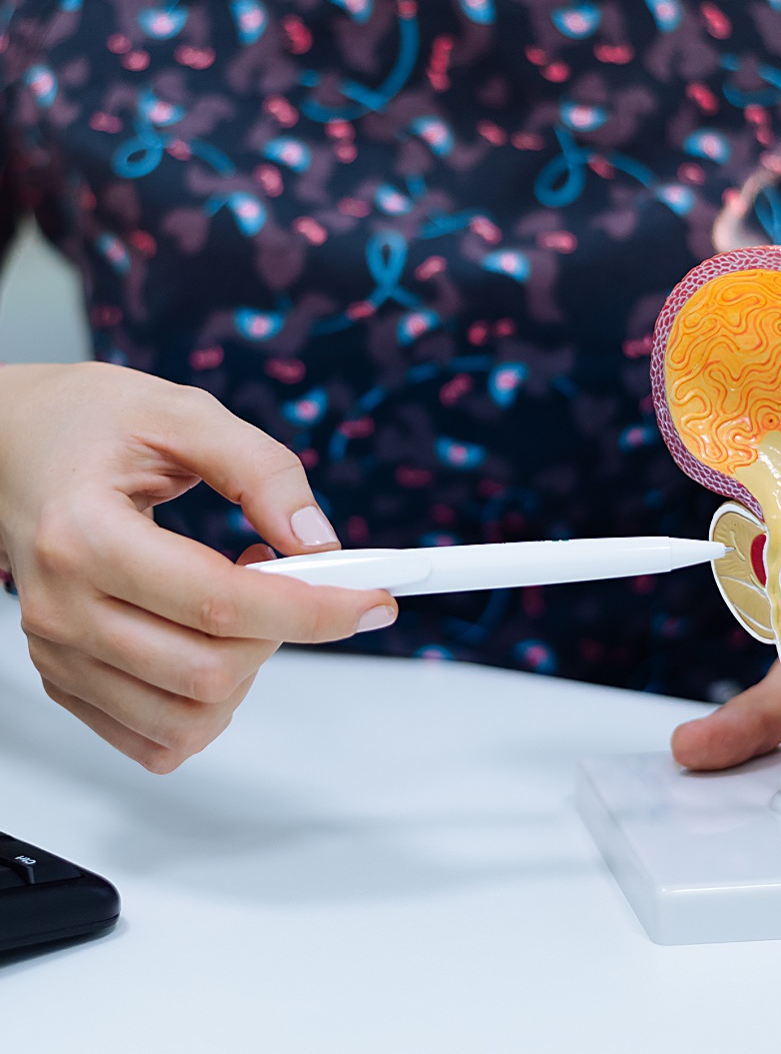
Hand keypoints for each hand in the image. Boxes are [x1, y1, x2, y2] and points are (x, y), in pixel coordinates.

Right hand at [0, 362, 396, 771]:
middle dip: (284, 633)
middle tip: (292, 577)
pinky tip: (212, 643)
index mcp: (85, 536)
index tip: (374, 600)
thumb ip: (261, 470)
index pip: (222, 604)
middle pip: (210, 672)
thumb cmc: (88, 423)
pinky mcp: (65, 678)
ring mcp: (58, 653)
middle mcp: (62, 608)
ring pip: (187, 721)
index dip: (315, 610)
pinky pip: (155, 738)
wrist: (9, 444)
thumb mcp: (183, 414)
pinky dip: (208, 707)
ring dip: (249, 674)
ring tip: (244, 603)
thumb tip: (318, 542)